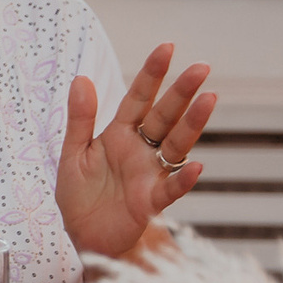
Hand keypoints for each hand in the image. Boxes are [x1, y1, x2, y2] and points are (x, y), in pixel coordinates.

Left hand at [57, 42, 213, 257]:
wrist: (83, 235)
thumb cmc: (80, 194)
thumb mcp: (72, 154)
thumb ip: (79, 119)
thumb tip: (80, 78)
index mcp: (119, 135)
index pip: (138, 99)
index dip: (151, 75)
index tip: (167, 47)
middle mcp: (141, 150)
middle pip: (164, 117)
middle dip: (181, 93)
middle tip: (201, 68)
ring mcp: (150, 175)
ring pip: (176, 145)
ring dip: (192, 124)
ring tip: (209, 100)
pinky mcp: (151, 203)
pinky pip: (171, 189)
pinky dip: (183, 179)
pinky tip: (196, 166)